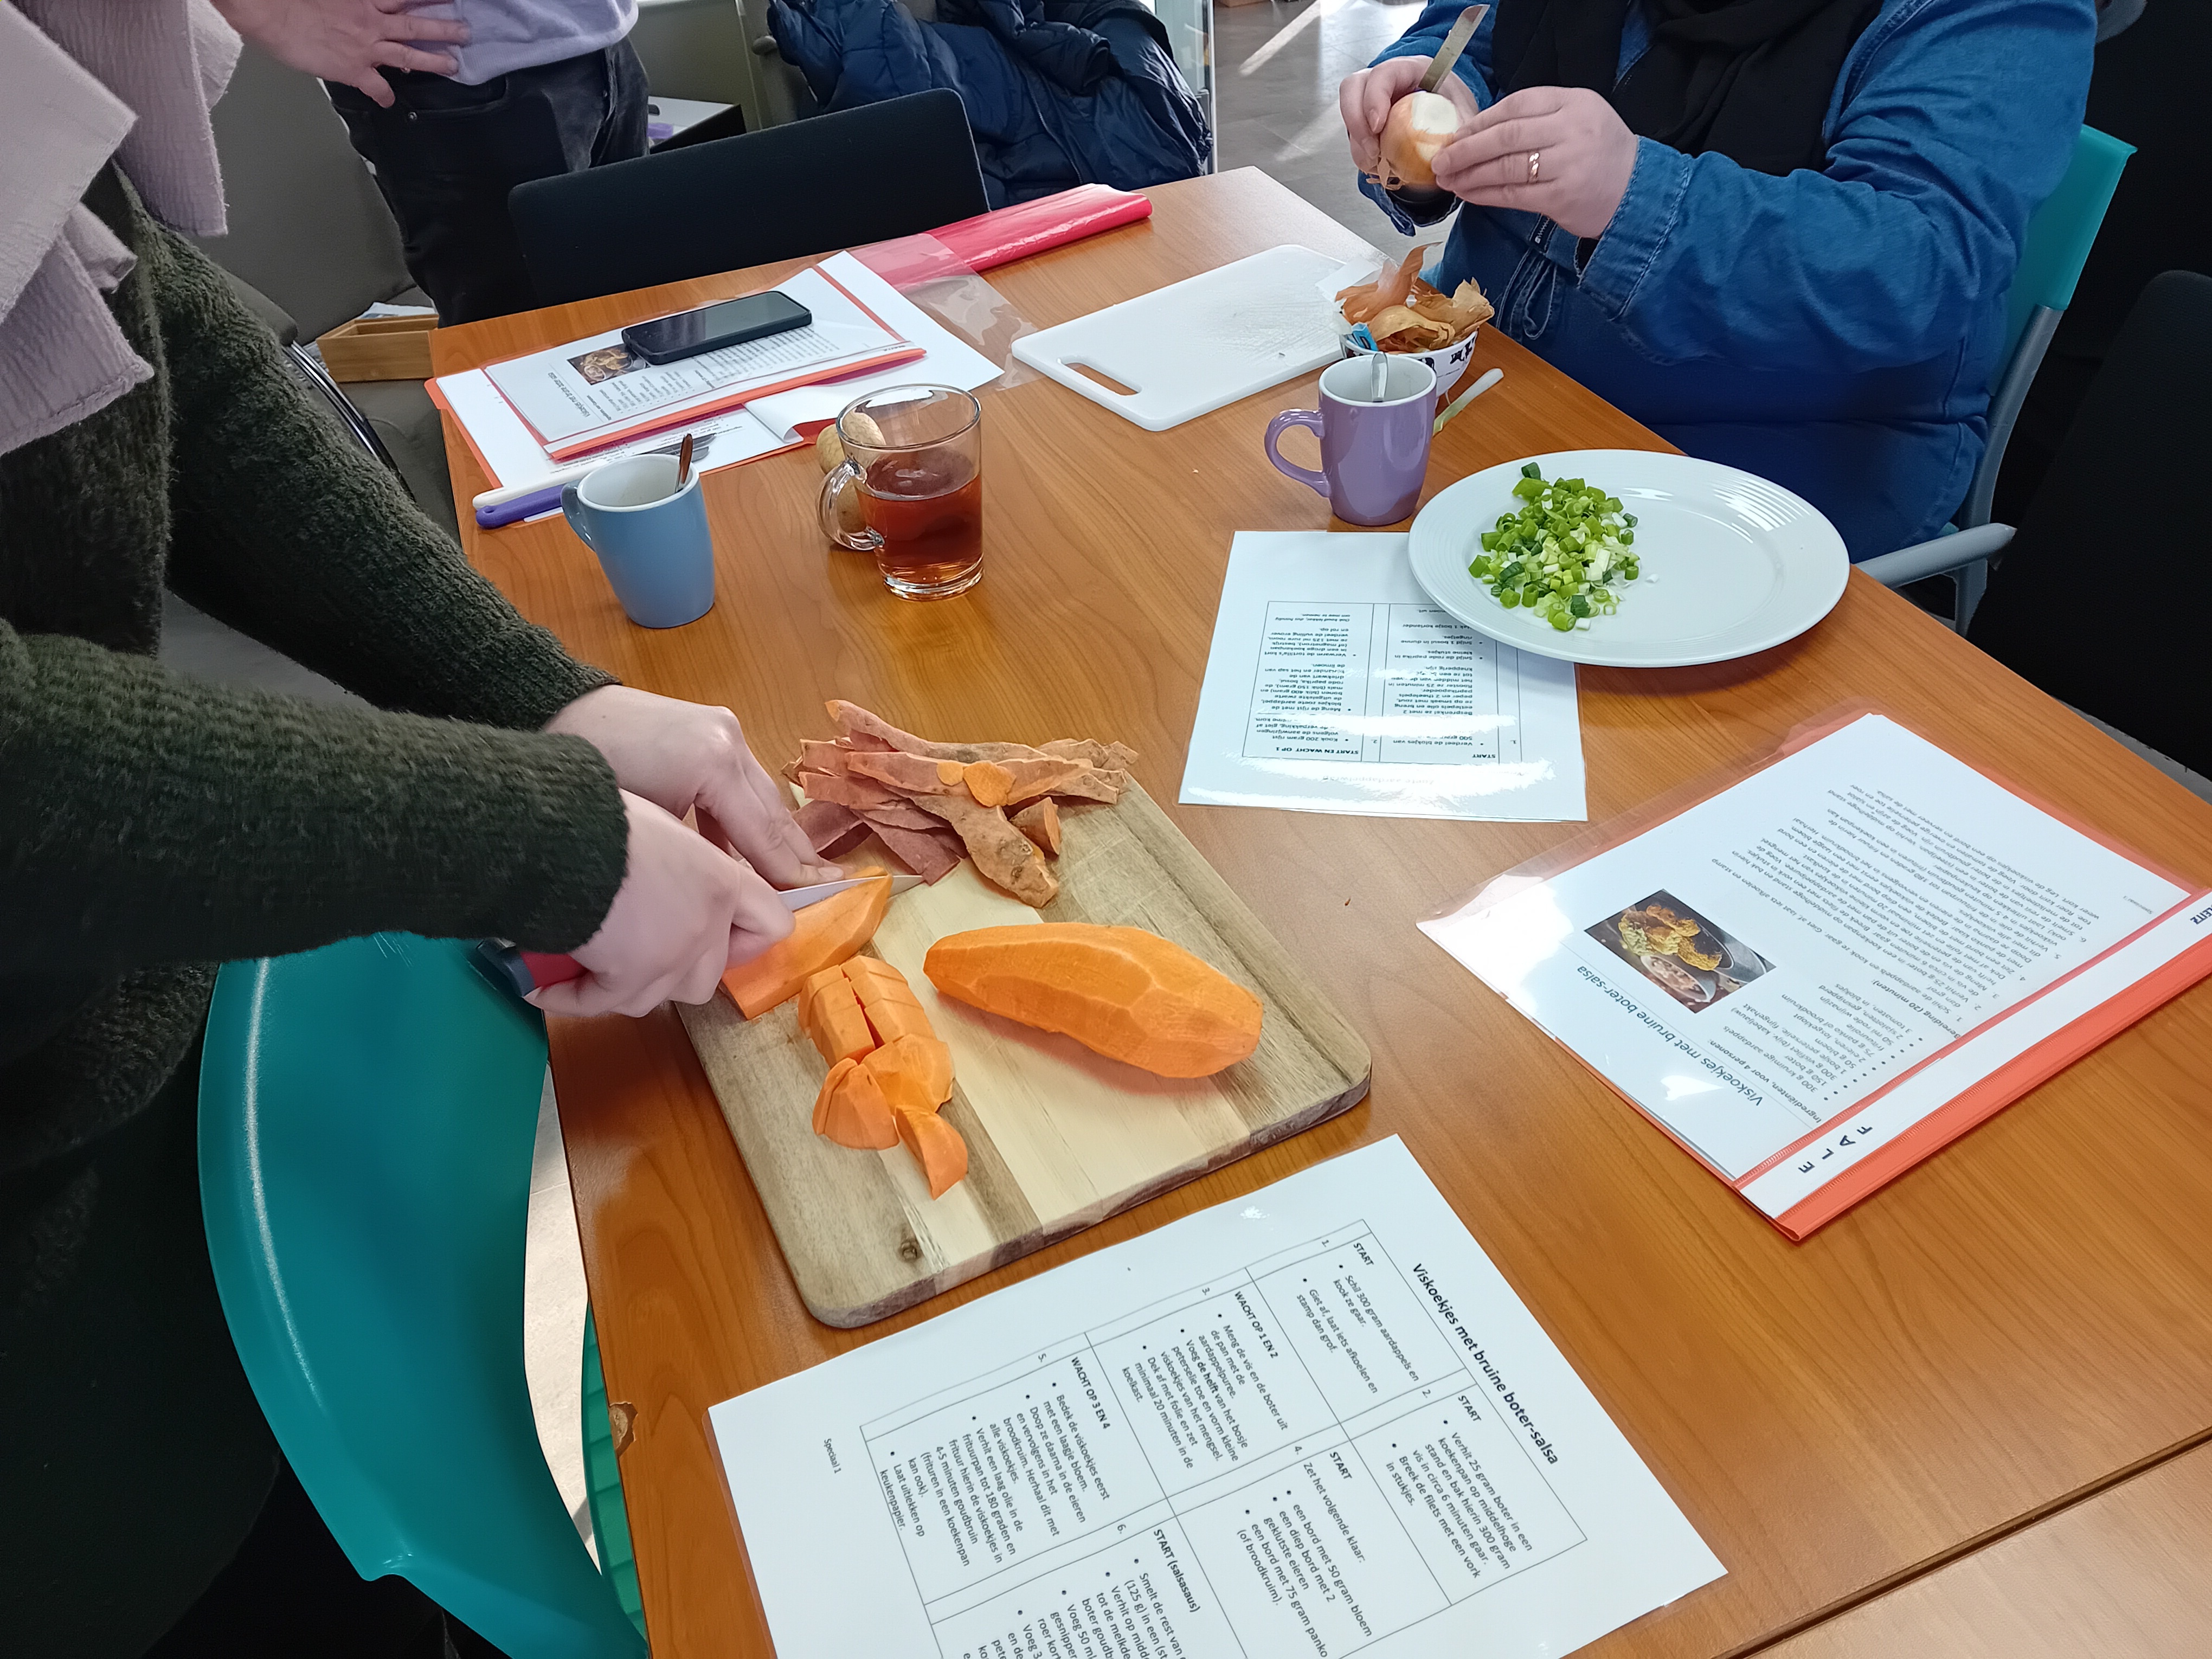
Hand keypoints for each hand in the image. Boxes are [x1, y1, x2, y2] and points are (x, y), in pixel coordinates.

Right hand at [212, 0, 467, 106]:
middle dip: (444, 28)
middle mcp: (371, 22)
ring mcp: (366, 47)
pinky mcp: (354, 69)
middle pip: (416, 24)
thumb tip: (352, 7)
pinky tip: (389, 101)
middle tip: (465, 32)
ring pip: (409, 55)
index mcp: (365, 0)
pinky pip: (377, 86)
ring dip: (433, 60)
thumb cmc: (294, 0)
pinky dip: (385, 95)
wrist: (272, 11)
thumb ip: (349, 2)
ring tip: (453, 64)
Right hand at [528, 792, 795, 1017]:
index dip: (749, 940)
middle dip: (674, 971)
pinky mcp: (630, 979)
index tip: (725, 941)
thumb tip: (669, 884)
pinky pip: (605, 1004)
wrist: (562, 835)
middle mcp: (706, 924)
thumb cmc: (603, 819)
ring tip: (590, 964)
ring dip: (625, 986)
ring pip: (659, 997)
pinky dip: (573, 996)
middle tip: (638, 954)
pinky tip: (545, 985)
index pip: (772, 924)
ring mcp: (672, 956)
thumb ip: (685, 868)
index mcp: (722, 882)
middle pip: (708, 975)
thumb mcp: (662, 829)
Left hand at [545, 685, 840, 889]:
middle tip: (829, 883)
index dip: (789, 868)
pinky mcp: (712, 728)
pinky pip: (741, 782)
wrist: (556, 706)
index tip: (818, 893)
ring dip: (776, 834)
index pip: (763, 830)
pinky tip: (748, 847)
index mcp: (713, 763)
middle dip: (797, 851)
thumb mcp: (644, 822)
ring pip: (761, 795)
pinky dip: (746, 816)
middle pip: (773, 809)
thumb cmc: (590, 772)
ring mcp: (723, 730)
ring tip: (799, 870)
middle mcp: (729, 741)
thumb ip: (693, 850)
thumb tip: (725, 887)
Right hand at [1339, 59, 1480, 182]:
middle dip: (1356, 121)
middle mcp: (1385, 81)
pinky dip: (1361, 153)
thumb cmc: (1455, 105)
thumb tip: (1448, 155)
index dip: (1374, 98)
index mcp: (1410, 69)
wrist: (1451, 112)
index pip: (1382, 74)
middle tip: (1372, 150)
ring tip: (1376, 162)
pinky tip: (1377, 164)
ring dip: (1357, 142)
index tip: (1378, 126)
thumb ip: (1455, 127)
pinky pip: (1354, 134)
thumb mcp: (1463, 112)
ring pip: (1349, 113)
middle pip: (1352, 88)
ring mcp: (1371, 99)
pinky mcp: (1367, 120)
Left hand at [1430, 86, 1639, 239]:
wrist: (1637, 191)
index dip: (1481, 121)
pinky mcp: (1561, 197)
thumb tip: (1481, 130)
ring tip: (1448, 179)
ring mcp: (1567, 165)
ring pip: (1506, 167)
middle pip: (1506, 136)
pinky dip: (1485, 194)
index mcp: (1574, 103)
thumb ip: (1539, 117)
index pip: (1517, 105)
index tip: (1457, 133)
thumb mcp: (1578, 118)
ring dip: (1471, 174)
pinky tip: (1468, 194)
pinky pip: (1513, 195)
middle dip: (1467, 148)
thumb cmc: (1599, 154)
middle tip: (1441, 159)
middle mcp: (1572, 130)